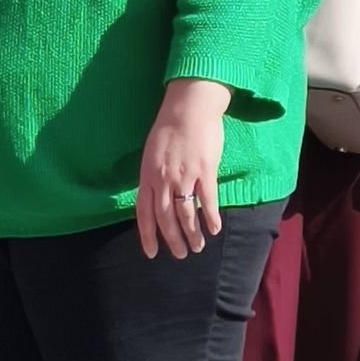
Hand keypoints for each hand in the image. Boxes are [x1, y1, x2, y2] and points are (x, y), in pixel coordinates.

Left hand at [136, 79, 228, 259]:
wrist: (189, 106)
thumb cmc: (170, 126)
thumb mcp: (152, 151)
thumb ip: (153, 175)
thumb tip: (154, 195)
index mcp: (148, 175)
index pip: (144, 213)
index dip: (148, 235)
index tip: (152, 252)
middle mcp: (163, 179)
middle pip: (166, 218)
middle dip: (173, 240)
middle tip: (181, 254)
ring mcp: (184, 176)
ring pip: (186, 214)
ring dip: (192, 234)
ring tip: (198, 247)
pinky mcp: (205, 171)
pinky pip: (207, 200)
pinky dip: (211, 217)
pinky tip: (215, 228)